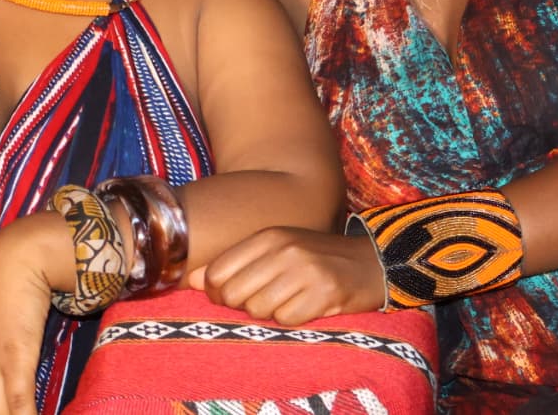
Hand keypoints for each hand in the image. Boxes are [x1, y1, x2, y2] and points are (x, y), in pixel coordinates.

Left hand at [187, 227, 384, 326]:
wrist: (368, 262)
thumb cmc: (312, 258)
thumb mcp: (274, 249)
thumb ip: (234, 263)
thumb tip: (190, 280)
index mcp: (268, 236)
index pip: (218, 273)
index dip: (218, 292)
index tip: (232, 294)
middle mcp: (284, 250)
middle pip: (234, 295)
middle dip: (242, 306)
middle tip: (261, 300)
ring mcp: (305, 271)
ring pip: (258, 310)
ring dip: (269, 313)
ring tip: (287, 300)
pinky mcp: (324, 293)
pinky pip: (286, 320)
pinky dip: (292, 319)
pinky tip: (304, 306)